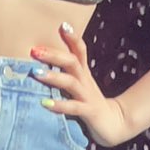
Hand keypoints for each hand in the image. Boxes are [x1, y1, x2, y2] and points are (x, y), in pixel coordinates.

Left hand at [33, 21, 134, 148]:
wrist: (115, 124)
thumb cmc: (90, 103)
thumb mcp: (80, 85)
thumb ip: (65, 74)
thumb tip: (42, 63)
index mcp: (83, 74)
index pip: (80, 50)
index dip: (73, 38)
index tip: (62, 25)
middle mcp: (85, 81)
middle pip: (72, 62)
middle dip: (53, 54)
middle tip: (34, 50)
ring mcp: (87, 96)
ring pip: (71, 82)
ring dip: (53, 76)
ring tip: (36, 72)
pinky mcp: (89, 112)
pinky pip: (74, 107)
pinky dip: (60, 105)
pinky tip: (45, 103)